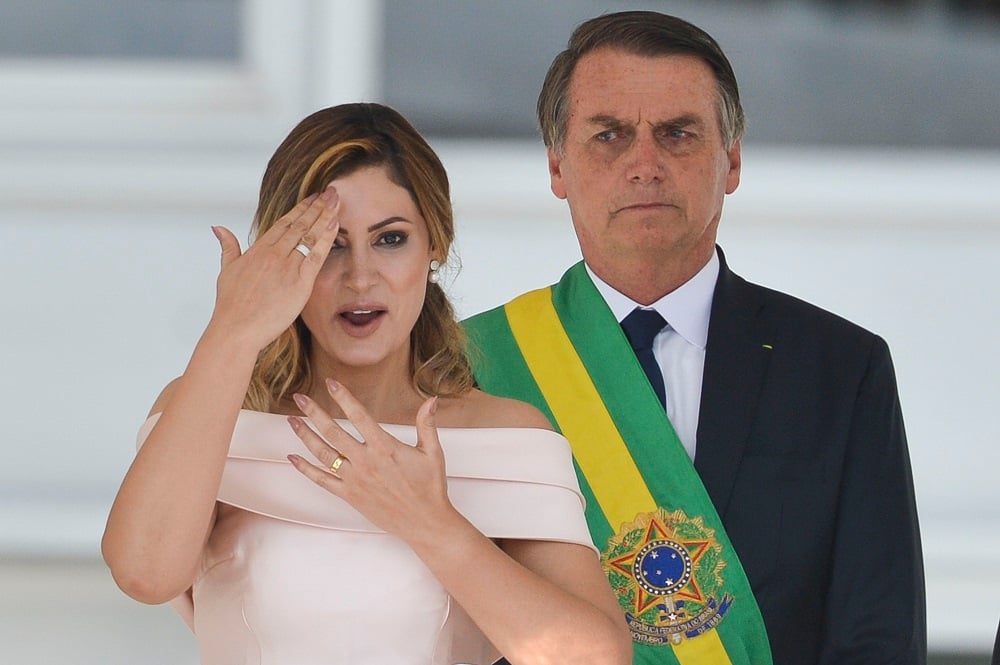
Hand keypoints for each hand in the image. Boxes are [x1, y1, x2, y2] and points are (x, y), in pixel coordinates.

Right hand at [209, 188, 340, 349]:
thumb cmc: (231, 305)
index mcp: (258, 250)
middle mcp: (273, 254)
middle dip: (317, 206)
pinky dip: (326, 239)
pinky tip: (335, 225)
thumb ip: (227, 247)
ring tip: (336, 201)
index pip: (284, 222)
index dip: (301, 208)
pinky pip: (316, 256)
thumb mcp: (226, 270)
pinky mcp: (299, 283)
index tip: (313, 197)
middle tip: (331, 192)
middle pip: (299, 224)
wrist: (236, 329)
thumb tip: (218, 228)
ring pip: (309, 236)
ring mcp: (286, 267)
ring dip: (325, 216)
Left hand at [286, 380, 456, 541]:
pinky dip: (305, 469)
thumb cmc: (430, 487)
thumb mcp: (433, 452)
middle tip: (300, 397)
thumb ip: (427, 424)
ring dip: (305, 436)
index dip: (343, 397)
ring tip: (292, 421)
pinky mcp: (350, 495)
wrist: (425, 523)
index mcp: (385, 447)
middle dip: (314, 412)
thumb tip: (431, 400)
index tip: (330, 383)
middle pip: (333, 431)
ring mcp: (355, 480)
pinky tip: (293, 458)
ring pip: (323, 454)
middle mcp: (366, 461)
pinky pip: (322, 480)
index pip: (359, 415)